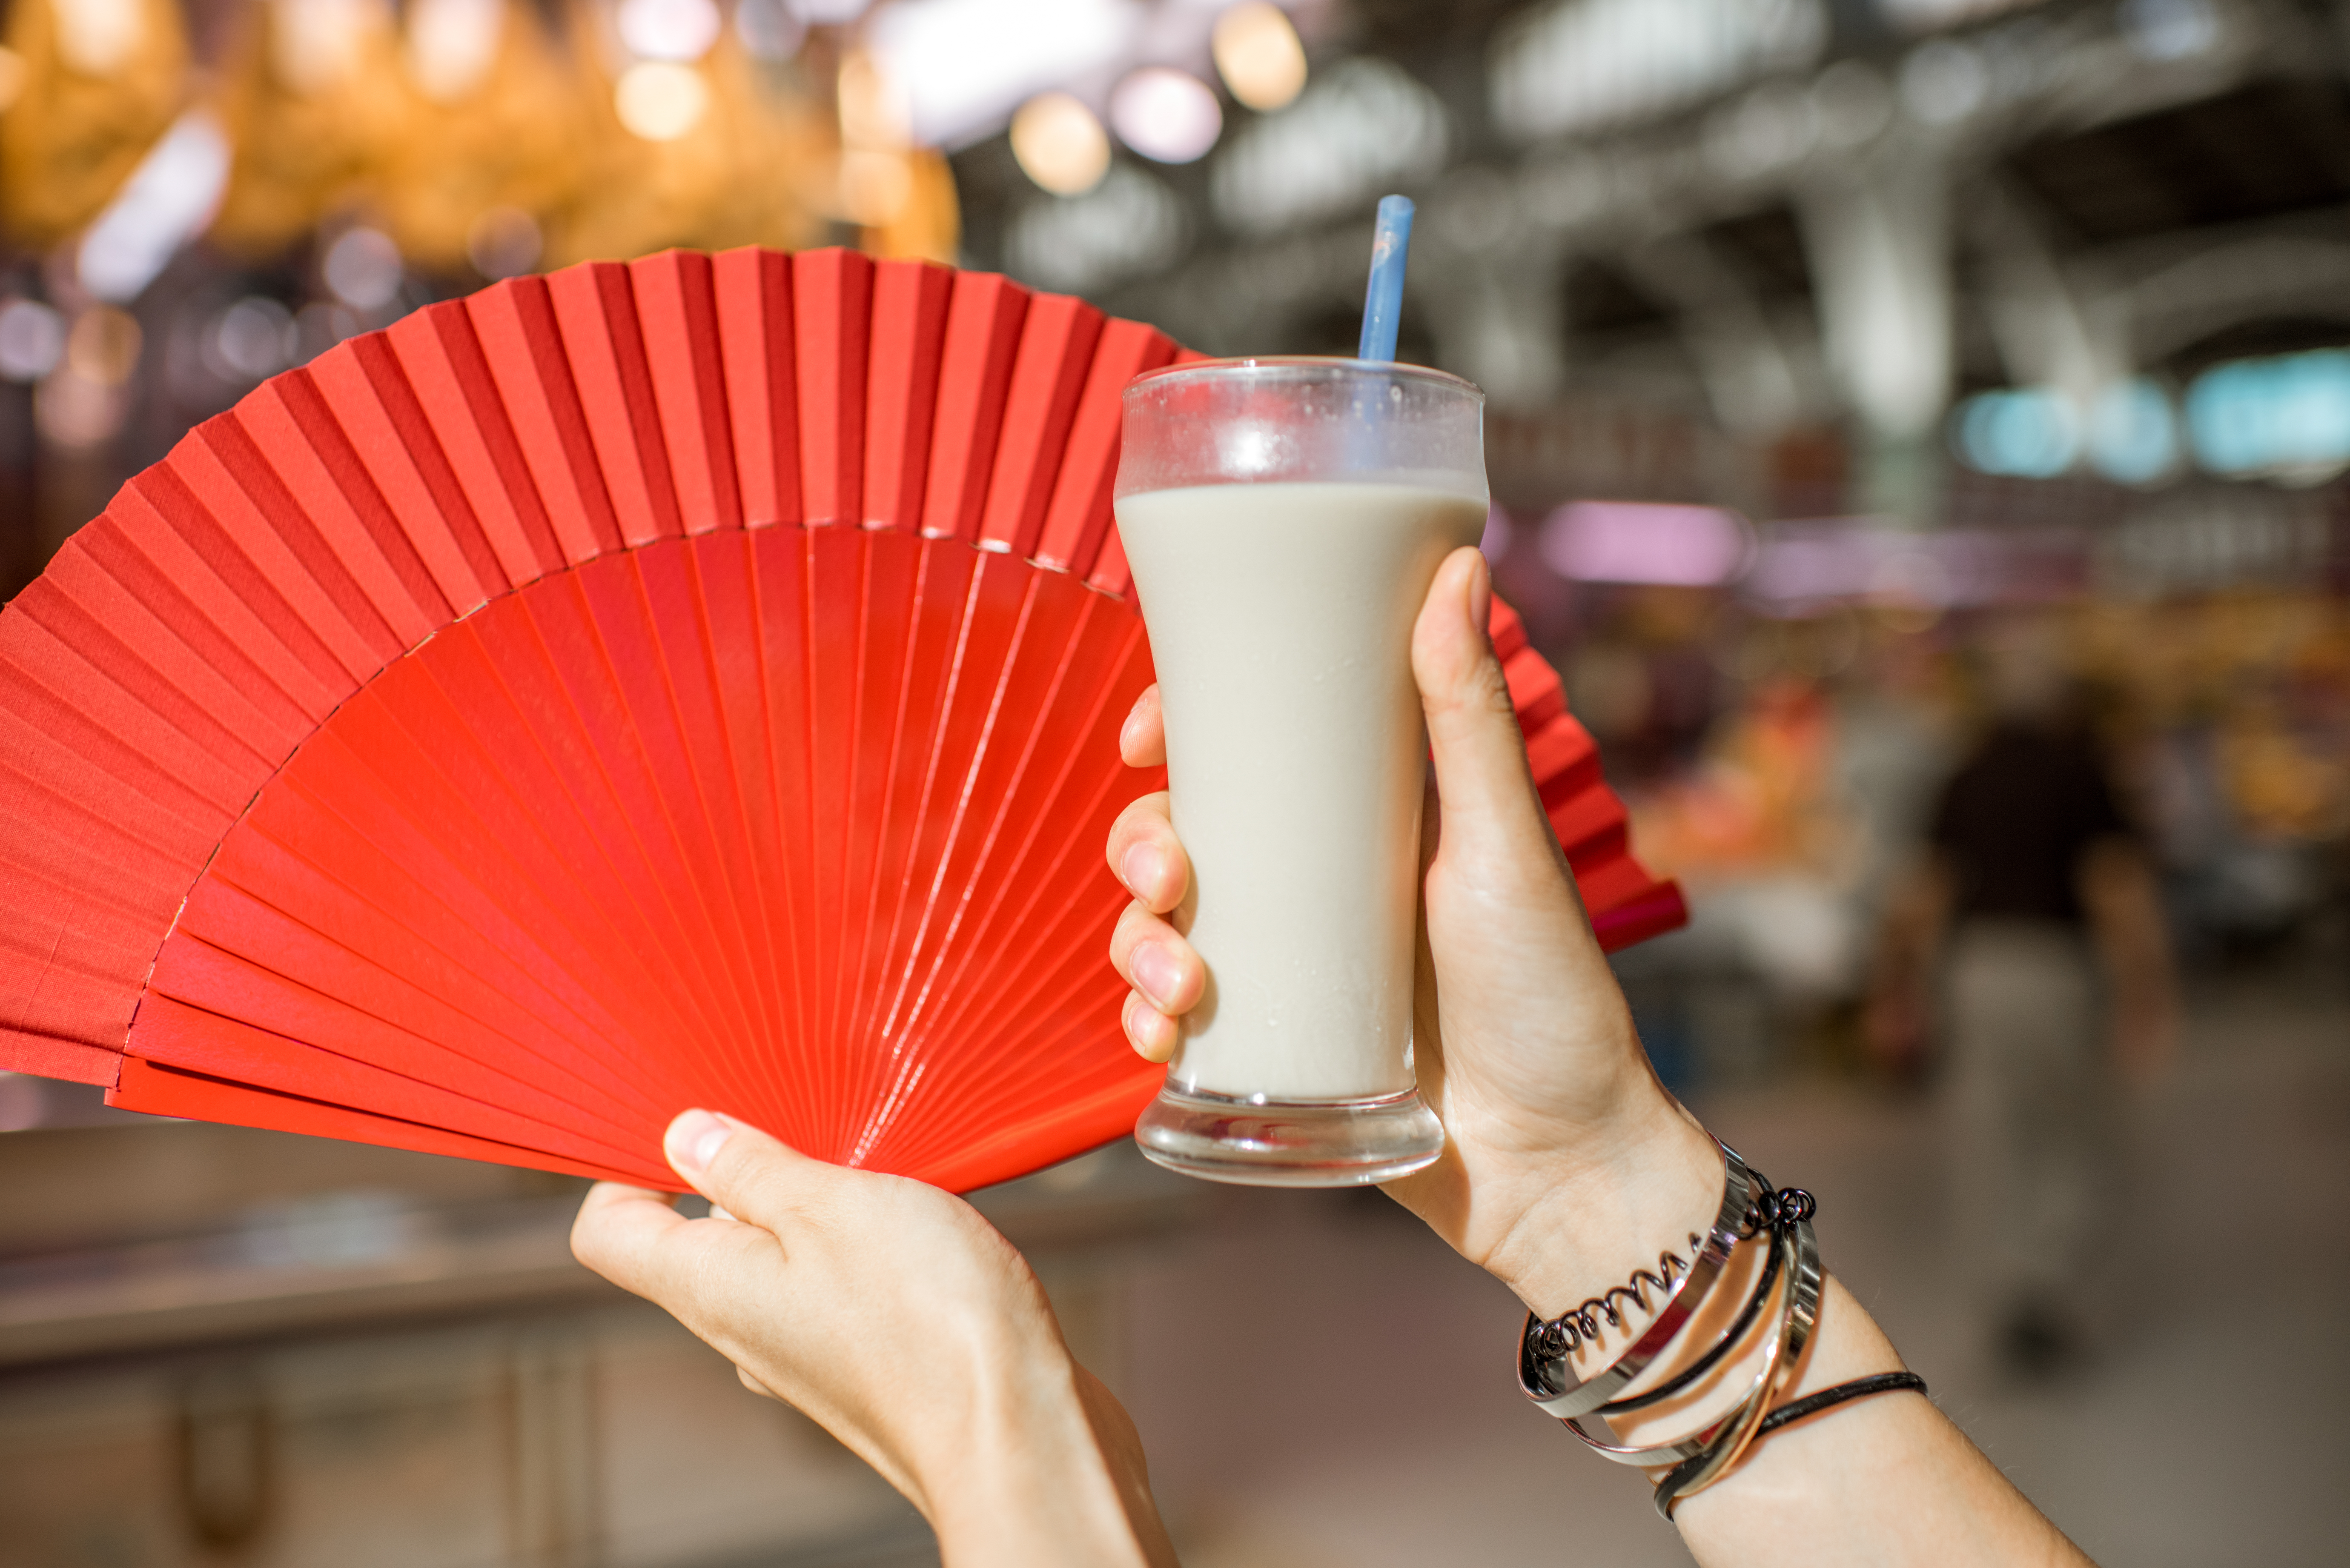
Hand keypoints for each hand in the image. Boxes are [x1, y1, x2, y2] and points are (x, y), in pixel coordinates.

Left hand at [571, 1111, 1174, 1567]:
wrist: (1018, 1431)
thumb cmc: (925, 1317)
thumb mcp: (829, 1205)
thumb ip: (751, 1169)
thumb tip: (682, 1137)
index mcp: (709, 1288)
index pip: (609, 1230)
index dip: (626, 1169)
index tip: (688, 1125)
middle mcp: (742, 1329)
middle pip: (698, 1240)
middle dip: (744, 1173)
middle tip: (812, 1129)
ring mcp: (803, 1354)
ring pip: (777, 1261)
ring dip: (816, 1209)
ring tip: (881, 1179)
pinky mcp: (864, 1366)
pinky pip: (834, 1290)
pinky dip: (863, 1248)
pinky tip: (920, 1231)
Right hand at [1106, 546, 1720, 1315]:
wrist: (1557, 1166)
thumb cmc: (1552, 999)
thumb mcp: (1506, 848)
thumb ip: (1470, 719)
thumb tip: (1456, 564)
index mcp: (1367, 817)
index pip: (1249, 746)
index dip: (1179, 727)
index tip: (1148, 731)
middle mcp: (1317, 884)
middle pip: (1182, 832)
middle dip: (1143, 845)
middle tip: (1167, 876)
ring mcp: (1288, 967)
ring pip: (1161, 924)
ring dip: (1136, 940)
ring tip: (1181, 980)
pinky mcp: (1270, 1047)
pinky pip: (1171, 1019)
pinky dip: (1146, 1018)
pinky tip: (1166, 1035)